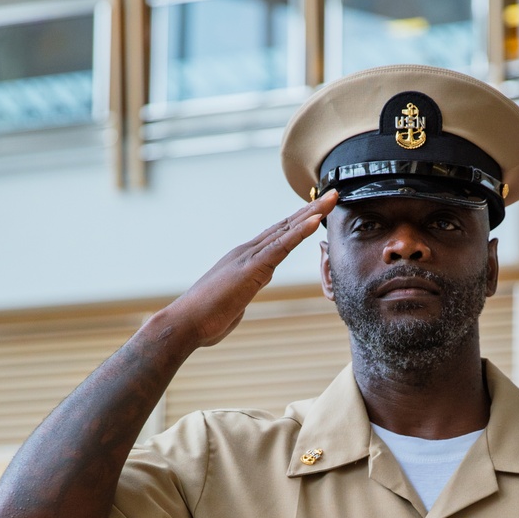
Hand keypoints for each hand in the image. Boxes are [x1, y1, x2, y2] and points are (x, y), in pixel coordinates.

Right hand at [165, 192, 336, 349]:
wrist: (185, 323)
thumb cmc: (207, 317)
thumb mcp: (237, 299)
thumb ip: (250, 286)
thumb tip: (260, 280)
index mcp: (244, 259)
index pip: (278, 235)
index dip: (300, 221)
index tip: (319, 210)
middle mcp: (247, 252)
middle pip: (285, 226)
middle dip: (310, 210)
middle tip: (333, 194)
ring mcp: (248, 258)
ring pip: (286, 230)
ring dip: (310, 213)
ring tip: (331, 198)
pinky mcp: (250, 269)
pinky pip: (280, 248)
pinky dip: (298, 233)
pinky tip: (315, 221)